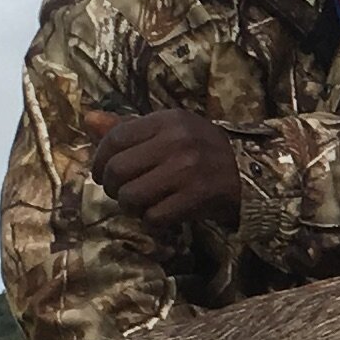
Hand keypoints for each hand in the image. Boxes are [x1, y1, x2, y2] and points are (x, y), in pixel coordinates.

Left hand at [88, 110, 241, 230]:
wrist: (252, 174)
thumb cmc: (203, 151)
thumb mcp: (170, 130)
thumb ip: (129, 127)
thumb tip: (88, 120)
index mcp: (167, 120)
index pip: (114, 139)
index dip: (100, 161)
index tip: (104, 174)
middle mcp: (176, 141)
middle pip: (118, 170)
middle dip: (114, 188)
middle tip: (123, 193)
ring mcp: (188, 170)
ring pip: (132, 196)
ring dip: (131, 207)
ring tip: (142, 204)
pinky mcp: (197, 196)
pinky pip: (154, 216)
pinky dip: (152, 220)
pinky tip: (162, 213)